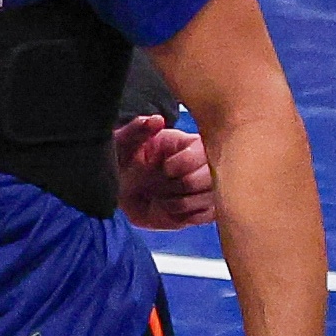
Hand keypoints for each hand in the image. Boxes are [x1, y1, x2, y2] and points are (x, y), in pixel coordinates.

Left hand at [115, 113, 216, 230]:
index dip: (185, 163)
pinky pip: (209, 215)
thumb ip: (136, 130)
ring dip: (182, 202)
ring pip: (212, 197)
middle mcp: (204, 163)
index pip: (205, 151)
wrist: (121, 192)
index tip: (166, 168)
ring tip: (162, 199)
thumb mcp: (123, 144)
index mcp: (189, 143)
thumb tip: (156, 120)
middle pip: (213, 176)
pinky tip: (170, 210)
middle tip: (161, 187)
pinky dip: (187, 216)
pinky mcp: (203, 208)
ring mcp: (206, 186)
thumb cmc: (124, 162)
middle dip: (184, 185)